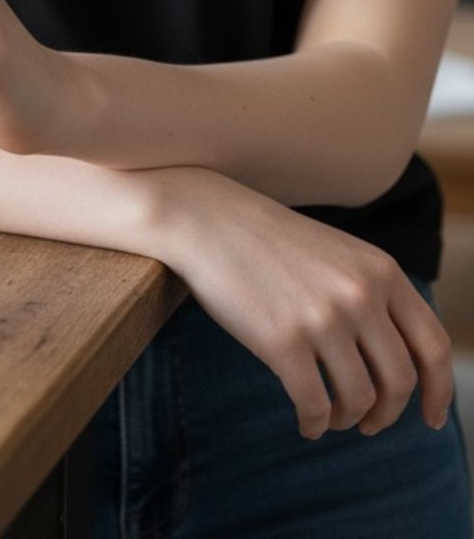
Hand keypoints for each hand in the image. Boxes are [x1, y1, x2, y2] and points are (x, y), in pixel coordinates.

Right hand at [155, 166, 453, 439]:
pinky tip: (306, 423)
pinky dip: (315, 424)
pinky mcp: (283, 342)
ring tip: (331, 417)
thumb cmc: (265, 240)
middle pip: (400, 380)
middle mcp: (361, 295)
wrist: (206, 220)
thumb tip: (395, 362)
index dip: (439, 391)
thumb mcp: (336, 253)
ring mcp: (323, 319)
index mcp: (381, 271)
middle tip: (369, 424)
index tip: (430, 418)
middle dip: (388, 413)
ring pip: (359, 398)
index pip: (434, 346)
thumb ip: (370, 293)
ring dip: (348, 419)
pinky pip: (314, 404)